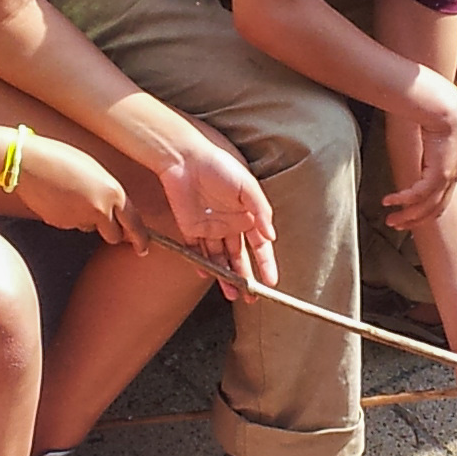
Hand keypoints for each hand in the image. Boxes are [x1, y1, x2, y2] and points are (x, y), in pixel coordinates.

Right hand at [15, 137, 143, 244]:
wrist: (30, 163)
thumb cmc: (63, 159)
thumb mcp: (96, 173)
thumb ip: (108, 193)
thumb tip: (114, 212)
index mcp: (114, 192)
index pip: (134, 222)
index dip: (140, 238)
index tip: (142, 248)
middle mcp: (101, 209)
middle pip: (114, 236)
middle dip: (111, 233)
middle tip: (107, 229)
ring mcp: (80, 219)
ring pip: (89, 228)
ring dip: (86, 220)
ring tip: (72, 195)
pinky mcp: (62, 224)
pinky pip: (71, 224)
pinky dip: (68, 216)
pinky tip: (58, 198)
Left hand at [154, 134, 277, 288]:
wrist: (184, 157)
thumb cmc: (220, 165)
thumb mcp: (247, 185)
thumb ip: (261, 210)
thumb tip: (272, 237)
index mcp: (247, 214)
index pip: (260, 245)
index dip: (266, 264)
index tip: (271, 283)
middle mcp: (230, 223)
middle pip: (240, 257)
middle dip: (246, 277)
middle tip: (251, 298)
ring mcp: (210, 227)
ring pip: (220, 258)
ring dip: (226, 277)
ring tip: (233, 295)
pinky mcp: (190, 227)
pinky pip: (197, 251)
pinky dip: (202, 265)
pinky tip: (209, 277)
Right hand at [379, 68, 456, 232]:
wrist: (446, 108)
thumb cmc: (437, 117)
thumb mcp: (430, 137)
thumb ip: (421, 147)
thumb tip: (408, 146)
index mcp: (451, 170)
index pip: (439, 200)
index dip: (424, 212)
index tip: (408, 217)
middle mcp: (452, 178)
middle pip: (434, 210)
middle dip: (414, 221)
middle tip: (396, 225)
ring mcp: (447, 178)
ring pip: (426, 207)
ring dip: (407, 216)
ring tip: (391, 220)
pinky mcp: (439, 174)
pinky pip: (418, 194)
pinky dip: (403, 200)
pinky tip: (389, 201)